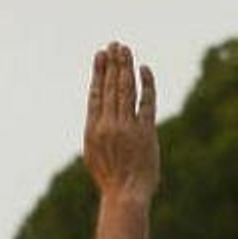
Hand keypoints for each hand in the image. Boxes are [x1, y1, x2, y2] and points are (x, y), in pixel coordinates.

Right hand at [84, 42, 158, 202]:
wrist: (124, 193)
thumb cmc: (109, 178)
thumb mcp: (93, 154)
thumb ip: (97, 132)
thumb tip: (99, 114)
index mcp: (92, 131)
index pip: (96, 95)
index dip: (98, 74)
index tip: (100, 56)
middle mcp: (107, 125)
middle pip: (110, 88)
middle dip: (112, 64)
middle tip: (114, 45)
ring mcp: (126, 127)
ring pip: (125, 90)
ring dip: (125, 68)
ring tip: (125, 50)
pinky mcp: (145, 130)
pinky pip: (146, 102)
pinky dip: (146, 84)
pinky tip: (144, 69)